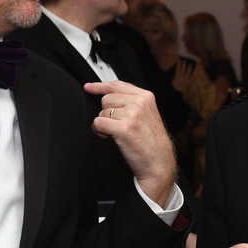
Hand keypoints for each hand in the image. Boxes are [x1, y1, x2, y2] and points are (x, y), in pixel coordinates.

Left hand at [85, 80, 177, 205]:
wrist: (159, 162)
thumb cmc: (151, 141)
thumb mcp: (146, 114)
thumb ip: (131, 102)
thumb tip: (106, 95)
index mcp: (145, 96)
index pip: (117, 85)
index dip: (99, 86)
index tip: (88, 87)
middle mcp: (139, 102)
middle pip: (106, 99)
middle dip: (107, 113)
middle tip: (118, 125)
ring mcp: (132, 114)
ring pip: (102, 113)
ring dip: (104, 125)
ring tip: (118, 134)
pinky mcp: (124, 128)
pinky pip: (98, 123)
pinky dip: (100, 132)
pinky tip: (112, 138)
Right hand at [171, 59, 195, 93]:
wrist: (176, 96)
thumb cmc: (171, 89)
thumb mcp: (170, 83)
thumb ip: (170, 78)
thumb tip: (168, 73)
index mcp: (176, 78)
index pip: (177, 69)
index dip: (178, 64)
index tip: (178, 60)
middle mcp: (181, 79)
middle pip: (183, 71)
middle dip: (184, 65)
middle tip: (184, 60)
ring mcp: (185, 81)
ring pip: (188, 74)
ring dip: (189, 69)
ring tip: (190, 65)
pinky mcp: (188, 85)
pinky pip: (191, 80)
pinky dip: (193, 77)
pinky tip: (194, 74)